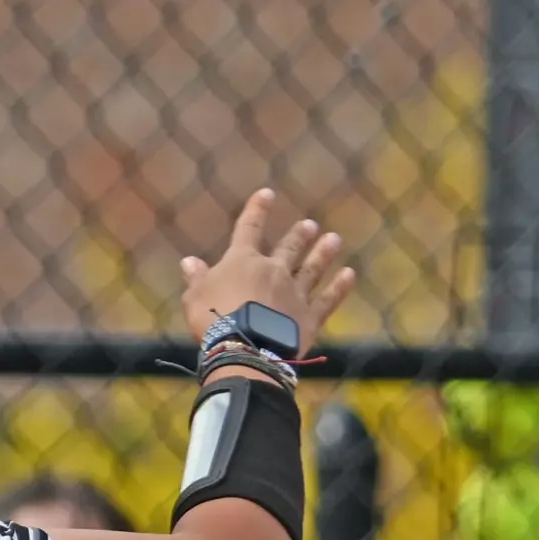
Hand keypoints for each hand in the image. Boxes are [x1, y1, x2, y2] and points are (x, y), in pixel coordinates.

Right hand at [180, 189, 356, 357]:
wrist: (244, 347)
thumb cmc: (213, 319)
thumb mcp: (195, 297)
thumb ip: (197, 278)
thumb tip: (189, 261)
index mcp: (243, 262)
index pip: (249, 228)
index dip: (257, 210)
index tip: (267, 193)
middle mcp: (273, 271)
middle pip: (288, 249)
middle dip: (299, 236)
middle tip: (311, 225)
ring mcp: (295, 293)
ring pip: (311, 269)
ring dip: (322, 254)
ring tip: (334, 239)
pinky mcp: (309, 317)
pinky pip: (328, 299)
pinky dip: (339, 287)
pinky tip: (349, 274)